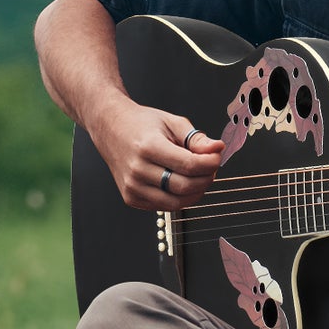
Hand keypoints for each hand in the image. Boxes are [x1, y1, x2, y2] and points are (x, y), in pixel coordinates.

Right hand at [94, 101, 224, 210]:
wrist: (110, 128)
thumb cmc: (141, 124)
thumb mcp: (172, 122)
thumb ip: (196, 138)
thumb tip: (217, 149)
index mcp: (148, 147)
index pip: (188, 165)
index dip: (210, 164)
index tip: (217, 157)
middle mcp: (137, 170)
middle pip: (184, 187)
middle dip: (206, 178)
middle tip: (211, 167)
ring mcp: (132, 187)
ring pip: (176, 202)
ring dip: (196, 192)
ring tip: (199, 176)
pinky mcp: (131, 198)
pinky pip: (164, 206)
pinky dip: (179, 198)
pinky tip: (181, 182)